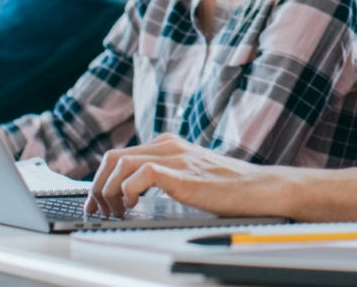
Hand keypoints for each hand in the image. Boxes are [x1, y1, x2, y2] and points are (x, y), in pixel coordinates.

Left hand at [85, 133, 298, 217]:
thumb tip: (135, 190)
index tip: (97, 202)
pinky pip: (140, 175)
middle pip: (112, 157)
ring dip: (108, 191)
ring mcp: (175, 157)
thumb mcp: (190, 174)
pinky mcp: (182, 174)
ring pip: (120, 163)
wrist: (259, 188)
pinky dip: (128, 192)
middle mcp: (168, 145)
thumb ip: (167, 174)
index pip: (119, 155)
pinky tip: (134, 206)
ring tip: (116, 211)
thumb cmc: (229, 187)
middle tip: (99, 210)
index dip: (101, 180)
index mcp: (168, 144)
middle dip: (98, 186)